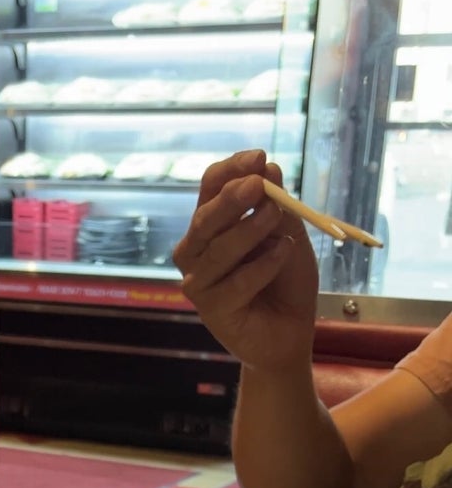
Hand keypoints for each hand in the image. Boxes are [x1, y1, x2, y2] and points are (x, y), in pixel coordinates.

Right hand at [172, 150, 318, 372]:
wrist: (290, 330)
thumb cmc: (285, 281)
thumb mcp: (287, 232)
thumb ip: (275, 204)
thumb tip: (266, 167)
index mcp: (212, 226)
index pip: (209, 188)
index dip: (230, 170)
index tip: (259, 158)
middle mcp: (197, 252)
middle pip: (204, 218)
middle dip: (232, 199)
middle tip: (258, 185)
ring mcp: (199, 283)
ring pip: (217, 250)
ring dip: (249, 230)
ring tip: (277, 218)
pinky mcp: (210, 311)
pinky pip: (233, 283)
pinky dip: (261, 266)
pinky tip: (282, 253)